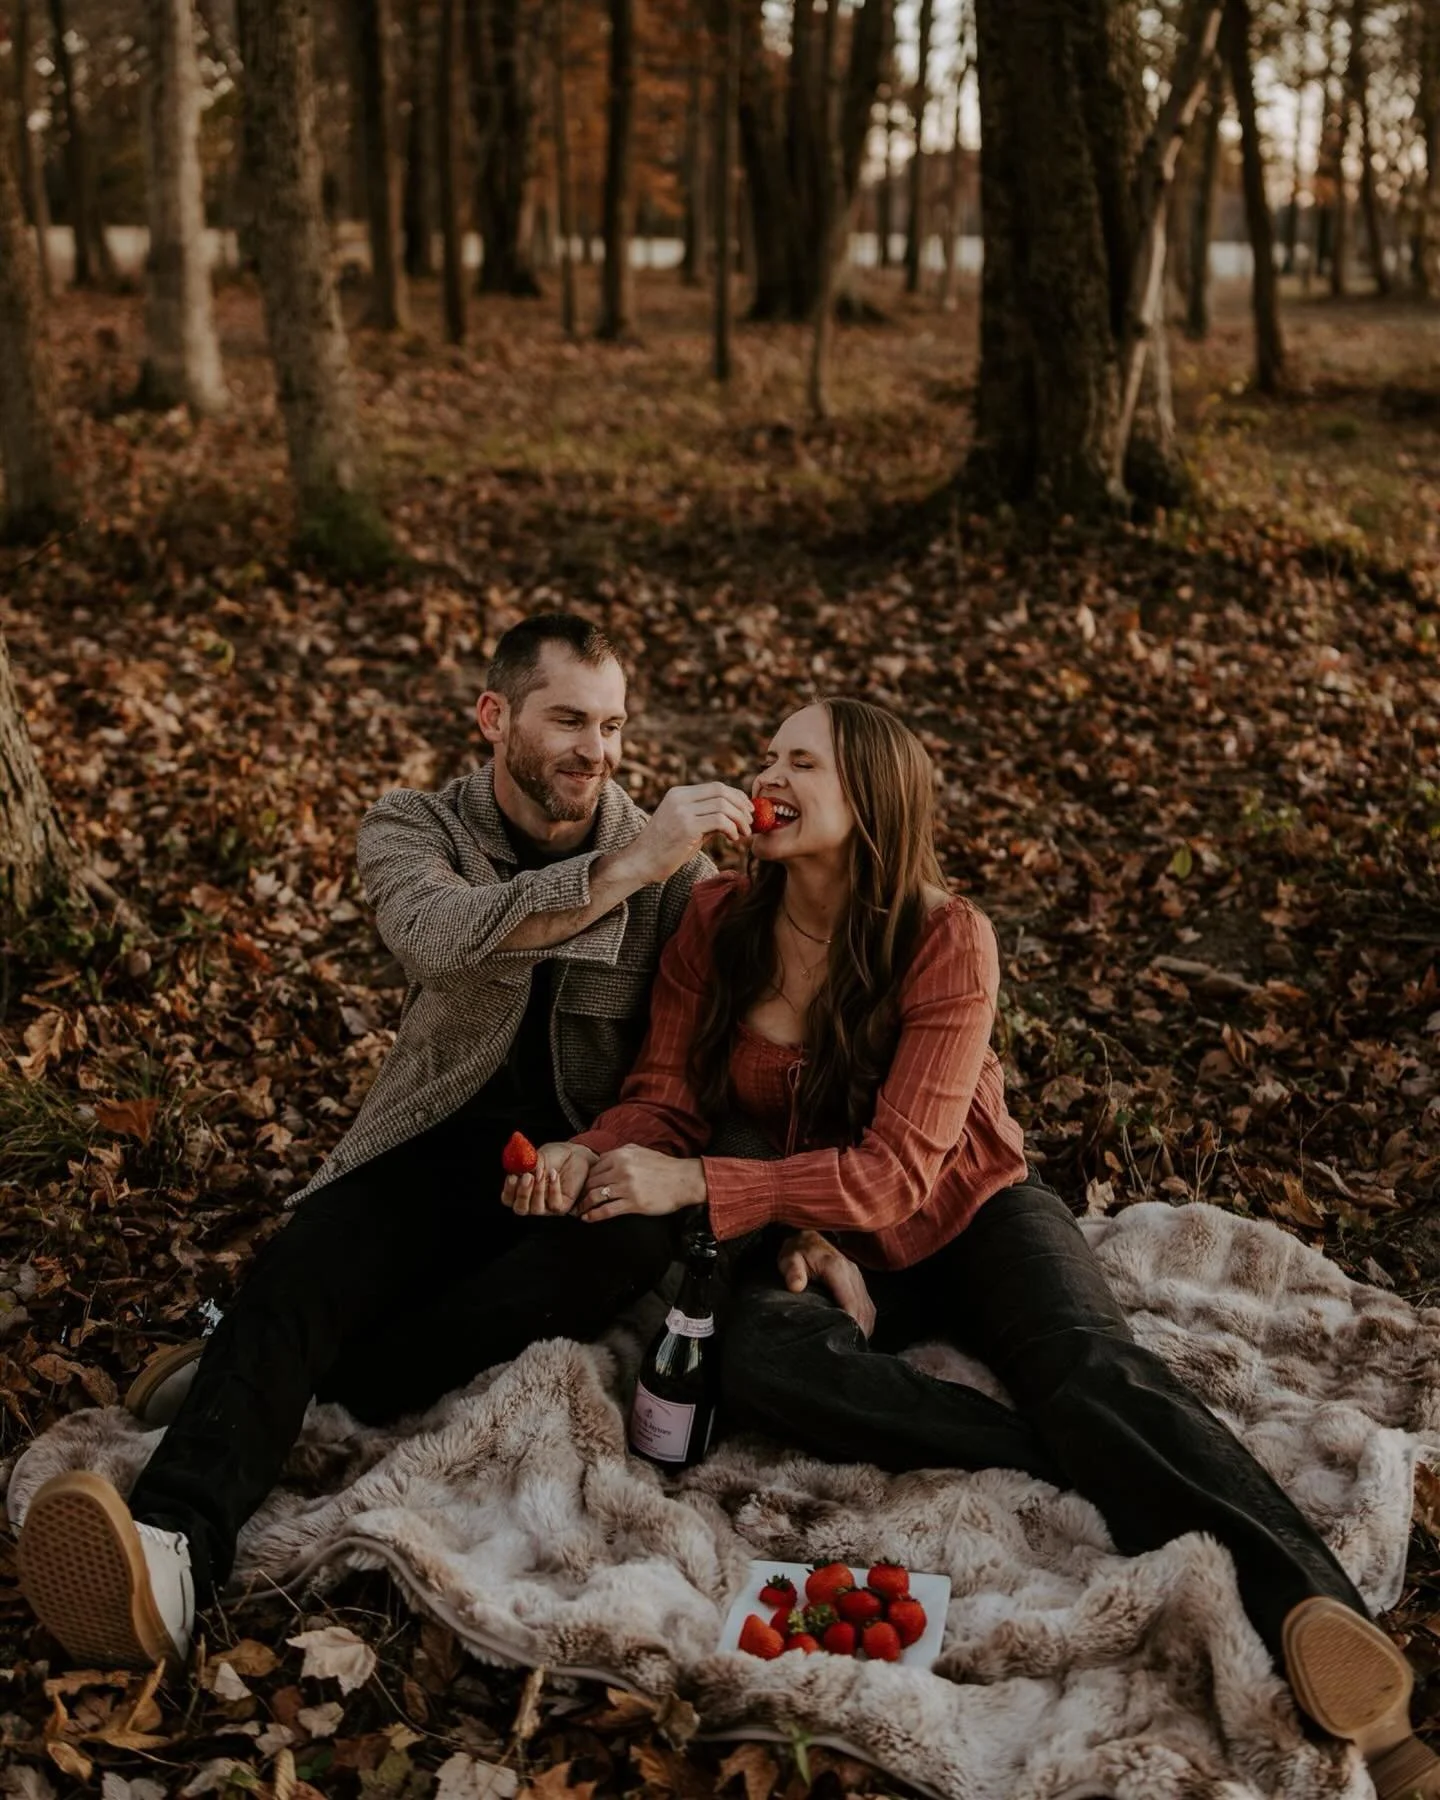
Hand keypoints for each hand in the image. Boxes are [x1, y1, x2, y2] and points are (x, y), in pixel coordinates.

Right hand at [502, 1141, 596, 1216]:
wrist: (574, 1154)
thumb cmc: (553, 1157)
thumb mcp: (536, 1157)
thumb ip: (525, 1164)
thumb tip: (517, 1168)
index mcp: (521, 1190)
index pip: (508, 1198)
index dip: (508, 1190)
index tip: (512, 1176)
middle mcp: (532, 1201)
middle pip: (520, 1209)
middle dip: (522, 1194)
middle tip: (527, 1177)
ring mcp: (546, 1206)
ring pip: (536, 1209)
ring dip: (538, 1191)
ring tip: (541, 1173)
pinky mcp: (561, 1206)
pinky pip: (554, 1204)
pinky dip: (553, 1189)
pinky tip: (554, 1174)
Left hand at [575, 1145, 707, 1221]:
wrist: (683, 1180)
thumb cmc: (664, 1167)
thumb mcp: (640, 1152)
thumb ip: (621, 1153)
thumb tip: (605, 1158)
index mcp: (621, 1155)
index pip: (593, 1167)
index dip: (585, 1178)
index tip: (580, 1186)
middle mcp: (620, 1169)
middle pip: (591, 1182)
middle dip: (580, 1193)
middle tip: (575, 1201)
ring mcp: (626, 1187)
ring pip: (595, 1196)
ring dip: (583, 1205)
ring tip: (579, 1211)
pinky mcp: (633, 1203)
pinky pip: (606, 1210)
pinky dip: (593, 1216)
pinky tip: (588, 1219)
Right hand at [621, 783, 755, 884]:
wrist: (641, 863)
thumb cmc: (665, 849)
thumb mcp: (687, 827)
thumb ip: (707, 818)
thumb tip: (734, 816)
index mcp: (678, 794)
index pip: (716, 787)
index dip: (736, 796)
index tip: (748, 809)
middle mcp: (679, 798)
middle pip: (721, 791)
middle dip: (741, 805)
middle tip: (751, 820)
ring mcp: (682, 811)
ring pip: (723, 805)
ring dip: (740, 819)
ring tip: (744, 833)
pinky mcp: (686, 826)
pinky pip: (719, 821)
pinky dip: (732, 829)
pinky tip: (733, 839)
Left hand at [777, 1230, 875, 1338]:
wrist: (808, 1236)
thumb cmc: (797, 1251)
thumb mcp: (790, 1259)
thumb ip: (792, 1271)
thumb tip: (795, 1286)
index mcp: (837, 1268)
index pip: (850, 1301)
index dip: (851, 1323)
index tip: (845, 1341)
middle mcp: (852, 1273)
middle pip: (863, 1309)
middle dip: (859, 1330)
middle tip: (850, 1351)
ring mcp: (858, 1277)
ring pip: (868, 1308)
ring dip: (865, 1327)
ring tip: (855, 1345)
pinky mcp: (858, 1282)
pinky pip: (868, 1305)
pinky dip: (866, 1320)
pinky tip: (858, 1333)